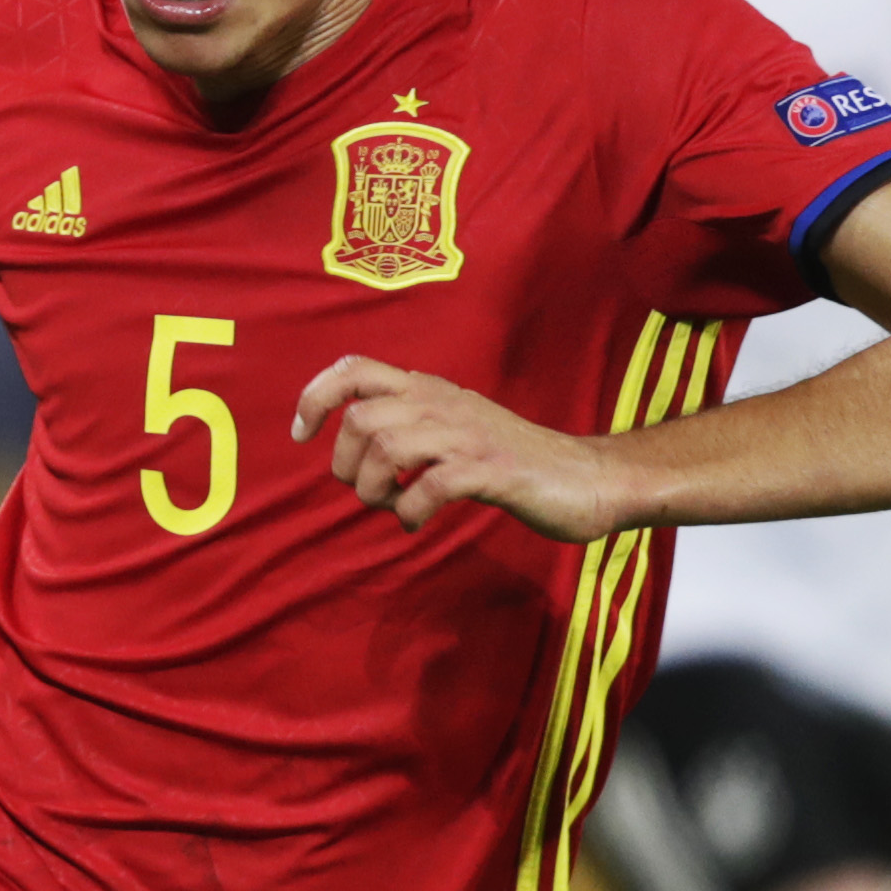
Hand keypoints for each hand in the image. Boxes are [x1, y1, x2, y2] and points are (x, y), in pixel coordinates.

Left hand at [292, 358, 630, 542]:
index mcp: (429, 389)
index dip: (315, 396)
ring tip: (392, 508)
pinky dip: (409, 511)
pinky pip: (428, 486)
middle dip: (347, 465)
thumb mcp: (453, 426)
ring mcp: (469, 435)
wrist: (589, 477)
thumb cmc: (513, 459)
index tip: (301, 434)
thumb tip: (352, 442)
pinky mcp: (492, 471)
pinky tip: (415, 522)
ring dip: (375, 490)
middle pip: (360, 419)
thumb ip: (408, 423)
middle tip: (368, 491)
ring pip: (387, 448)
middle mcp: (444, 403)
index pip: (354, 368)